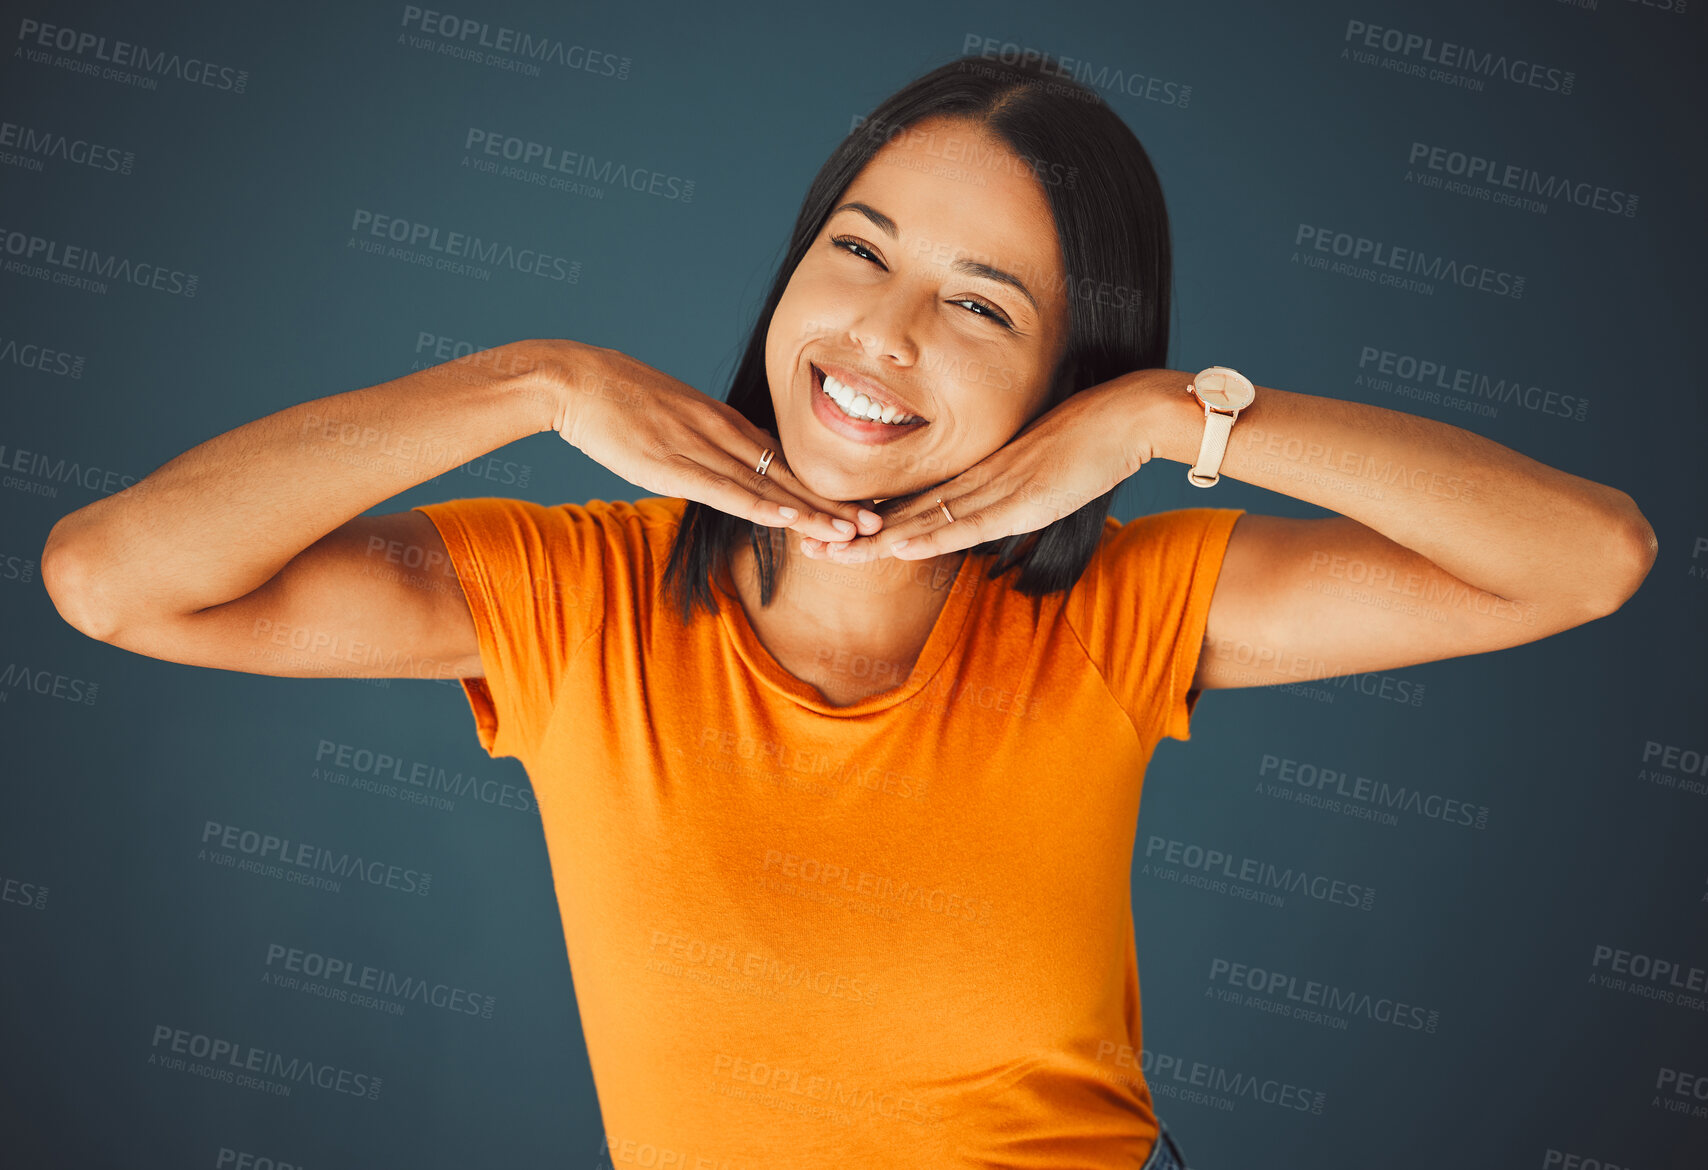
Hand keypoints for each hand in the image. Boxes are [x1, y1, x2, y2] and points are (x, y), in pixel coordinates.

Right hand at [543, 341, 879, 543]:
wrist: (574, 379)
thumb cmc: (615, 399)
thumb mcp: (671, 416)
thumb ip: (701, 441)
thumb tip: (721, 463)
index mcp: (723, 421)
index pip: (783, 460)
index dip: (820, 489)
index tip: (854, 509)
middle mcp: (721, 432)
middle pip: (788, 474)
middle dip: (832, 503)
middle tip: (875, 527)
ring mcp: (699, 446)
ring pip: (766, 485)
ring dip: (809, 511)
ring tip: (848, 533)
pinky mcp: (672, 463)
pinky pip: (724, 489)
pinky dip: (759, 505)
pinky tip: (787, 518)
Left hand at [801, 373, 1152, 562]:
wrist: (1128, 415)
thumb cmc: (1093, 439)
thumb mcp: (1044, 473)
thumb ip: (1017, 490)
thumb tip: (1000, 506)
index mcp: (979, 474)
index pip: (916, 503)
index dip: (873, 521)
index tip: (833, 533)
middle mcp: (977, 481)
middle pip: (906, 514)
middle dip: (854, 536)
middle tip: (805, 545)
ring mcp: (996, 489)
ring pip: (925, 522)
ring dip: (876, 544)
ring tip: (830, 557)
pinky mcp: (1022, 499)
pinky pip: (969, 523)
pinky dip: (933, 538)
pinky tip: (900, 549)